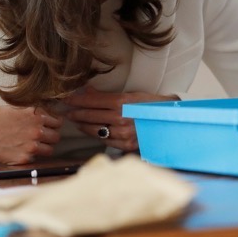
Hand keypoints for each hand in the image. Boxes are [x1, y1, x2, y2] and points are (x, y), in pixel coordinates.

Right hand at [0, 105, 62, 164]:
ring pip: (50, 149)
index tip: (49, 127)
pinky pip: (36, 159)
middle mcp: (37, 129)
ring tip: (33, 146)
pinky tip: (21, 152)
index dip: (52, 124)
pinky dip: (31, 156)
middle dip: (50, 136)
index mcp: (35, 115)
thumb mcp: (14, 109)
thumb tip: (42, 117)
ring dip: (43, 148)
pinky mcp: (24, 158)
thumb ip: (30, 114)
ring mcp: (32, 145)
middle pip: (56, 136)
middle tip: (41, 138)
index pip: (57, 121)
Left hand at [62, 86, 177, 152]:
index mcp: (123, 102)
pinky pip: (104, 140)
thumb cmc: (152, 105)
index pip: (92, 100)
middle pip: (90, 115)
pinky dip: (94, 135)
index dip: (77, 100)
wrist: (171, 121)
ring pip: (94, 129)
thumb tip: (88, 91)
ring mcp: (123, 133)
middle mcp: (121, 118)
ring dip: (82, 125)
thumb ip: (109, 95)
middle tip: (66, 110)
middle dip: (76, 113)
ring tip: (75, 120)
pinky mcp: (126, 145)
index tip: (67, 99)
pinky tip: (90, 130)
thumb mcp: (132, 95)